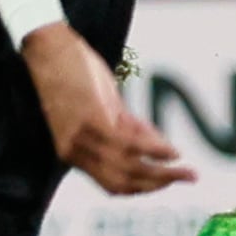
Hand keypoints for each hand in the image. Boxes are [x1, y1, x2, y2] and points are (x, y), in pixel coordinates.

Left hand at [26, 23, 192, 195]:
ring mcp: (81, 137)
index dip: (143, 188)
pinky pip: (128, 144)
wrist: (47, 48)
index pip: (111, 184)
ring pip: (128, 167)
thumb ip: (128, 128)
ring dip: (162, 173)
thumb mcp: (100, 108)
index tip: (167, 182)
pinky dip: (154, 150)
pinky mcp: (91, 119)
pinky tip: (172, 151)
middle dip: (158, 184)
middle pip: (121, 182)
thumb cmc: (73, 74)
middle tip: (188, 178)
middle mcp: (73, 151)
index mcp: (71, 152)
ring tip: (188, 171)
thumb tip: (161, 149)